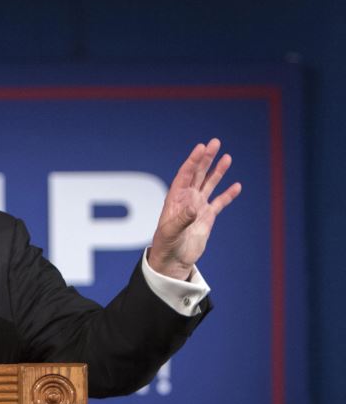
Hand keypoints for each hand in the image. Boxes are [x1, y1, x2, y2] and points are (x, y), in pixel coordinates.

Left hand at [148, 138, 241, 279]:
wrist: (172, 261)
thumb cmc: (166, 246)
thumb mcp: (171, 232)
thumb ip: (182, 218)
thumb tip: (194, 206)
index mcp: (175, 199)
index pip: (185, 175)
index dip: (193, 161)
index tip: (201, 147)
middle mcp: (187, 199)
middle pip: (198, 174)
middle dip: (206, 159)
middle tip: (215, 143)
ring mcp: (197, 207)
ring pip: (209, 185)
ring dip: (217, 172)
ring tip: (227, 157)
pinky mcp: (207, 218)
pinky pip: (219, 203)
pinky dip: (227, 195)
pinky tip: (237, 186)